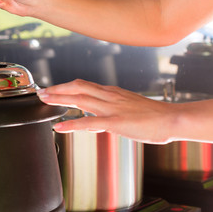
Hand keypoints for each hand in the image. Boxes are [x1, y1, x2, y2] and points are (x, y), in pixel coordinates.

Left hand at [37, 79, 178, 143]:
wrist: (171, 119)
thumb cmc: (152, 115)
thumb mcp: (127, 106)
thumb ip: (110, 109)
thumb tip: (95, 118)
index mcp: (111, 92)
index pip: (83, 85)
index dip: (65, 86)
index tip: (52, 88)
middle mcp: (108, 96)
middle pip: (77, 87)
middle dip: (57, 89)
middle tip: (40, 92)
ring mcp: (110, 108)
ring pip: (79, 99)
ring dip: (59, 99)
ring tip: (44, 100)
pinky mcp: (114, 122)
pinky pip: (88, 122)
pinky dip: (71, 124)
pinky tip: (59, 126)